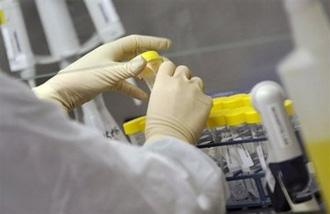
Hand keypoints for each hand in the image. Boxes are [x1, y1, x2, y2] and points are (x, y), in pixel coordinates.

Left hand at [33, 35, 170, 110]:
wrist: (64, 92)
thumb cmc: (84, 78)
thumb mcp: (110, 73)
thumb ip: (129, 68)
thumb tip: (147, 61)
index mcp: (112, 49)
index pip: (136, 42)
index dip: (152, 42)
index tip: (167, 44)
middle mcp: (112, 57)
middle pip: (135, 54)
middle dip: (149, 58)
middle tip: (163, 64)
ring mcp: (109, 69)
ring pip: (131, 69)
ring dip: (142, 74)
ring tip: (155, 79)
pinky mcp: (106, 81)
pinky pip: (124, 83)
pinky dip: (132, 89)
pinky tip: (141, 97)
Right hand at [145, 61, 211, 143]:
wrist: (170, 138)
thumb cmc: (157, 127)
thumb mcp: (153, 103)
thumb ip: (163, 91)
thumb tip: (168, 92)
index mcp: (163, 82)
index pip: (168, 65)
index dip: (170, 71)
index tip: (171, 77)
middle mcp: (179, 81)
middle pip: (184, 70)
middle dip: (184, 78)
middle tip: (182, 92)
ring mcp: (195, 90)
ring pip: (197, 81)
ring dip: (194, 89)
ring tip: (190, 104)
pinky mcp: (207, 100)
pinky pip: (206, 97)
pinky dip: (202, 103)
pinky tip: (197, 114)